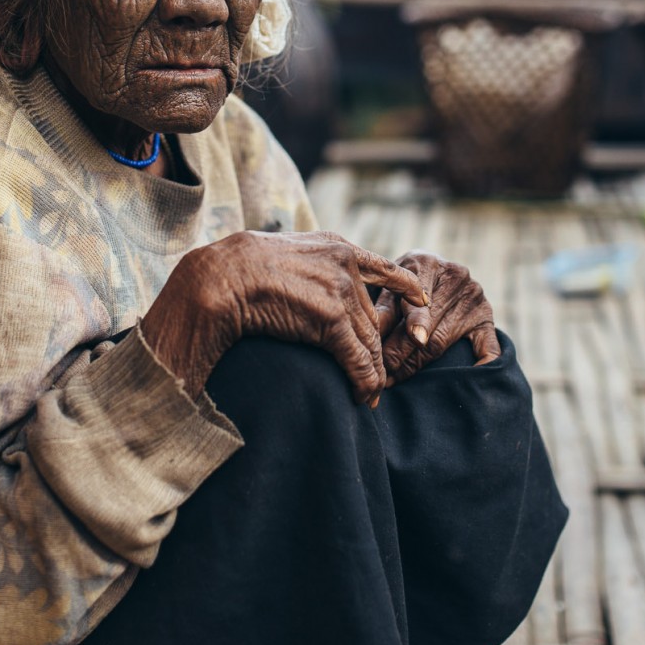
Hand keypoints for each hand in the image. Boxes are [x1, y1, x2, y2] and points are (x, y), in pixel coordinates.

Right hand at [141, 231, 428, 405]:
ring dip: (373, 373)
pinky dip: (364, 382)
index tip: (422, 301)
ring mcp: (342, 291)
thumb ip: (309, 268)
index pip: (384, 269)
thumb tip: (311, 286)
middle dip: (378, 350)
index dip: (406, 288)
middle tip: (380, 377)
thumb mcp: (284, 254)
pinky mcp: (333, 319)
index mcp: (337, 247)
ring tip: (371, 395)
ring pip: (370, 341)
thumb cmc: (240, 270)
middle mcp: (346, 266)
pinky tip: (363, 397)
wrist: (223, 278)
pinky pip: (358, 358)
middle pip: (374, 317)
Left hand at [373, 251, 499, 385]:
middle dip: (402, 355)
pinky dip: (485, 363)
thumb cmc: (402, 283)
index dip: (404, 331)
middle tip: (382, 377)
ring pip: (445, 341)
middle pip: (428, 328)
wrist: (431, 271)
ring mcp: (475, 297)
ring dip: (418, 365)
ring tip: (395, 380)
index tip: (390, 356)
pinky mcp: (486, 317)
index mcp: (427, 263)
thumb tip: (372, 336)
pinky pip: (490, 345)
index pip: (416, 303)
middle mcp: (457, 276)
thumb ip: (383, 310)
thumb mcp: (389, 288)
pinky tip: (474, 375)